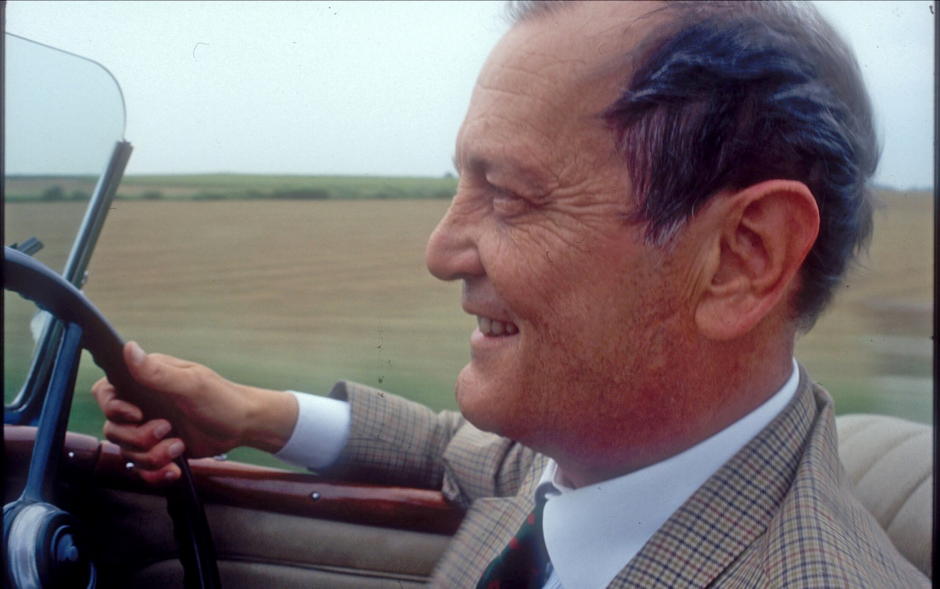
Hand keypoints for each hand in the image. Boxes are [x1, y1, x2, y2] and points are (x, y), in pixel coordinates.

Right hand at [92, 342, 297, 483]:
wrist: (243, 426)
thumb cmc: (222, 399)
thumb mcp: (191, 384)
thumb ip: (157, 372)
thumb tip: (129, 349)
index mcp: (146, 381)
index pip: (106, 393)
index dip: (114, 408)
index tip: (137, 414)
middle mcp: (143, 404)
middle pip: (114, 428)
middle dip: (139, 437)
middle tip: (167, 430)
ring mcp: (149, 428)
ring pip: (127, 451)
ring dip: (152, 456)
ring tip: (179, 447)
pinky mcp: (158, 449)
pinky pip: (142, 468)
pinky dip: (155, 473)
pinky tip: (174, 469)